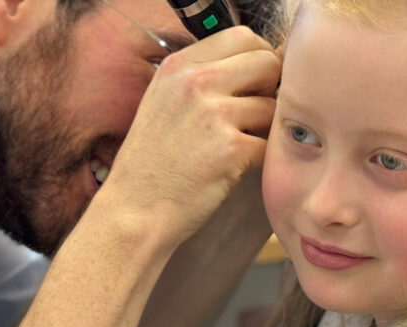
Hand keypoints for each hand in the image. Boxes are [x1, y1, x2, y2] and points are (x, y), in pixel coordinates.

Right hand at [95, 26, 279, 246]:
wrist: (135, 210)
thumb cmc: (152, 162)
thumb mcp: (163, 101)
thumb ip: (202, 77)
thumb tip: (261, 62)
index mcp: (179, 66)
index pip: (242, 36)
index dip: (258, 57)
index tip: (256, 81)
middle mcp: (195, 83)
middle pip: (266, 62)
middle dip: (270, 88)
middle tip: (252, 115)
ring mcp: (213, 115)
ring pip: (272, 106)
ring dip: (264, 128)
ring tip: (236, 147)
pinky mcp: (230, 149)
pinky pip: (268, 143)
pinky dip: (258, 159)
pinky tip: (234, 168)